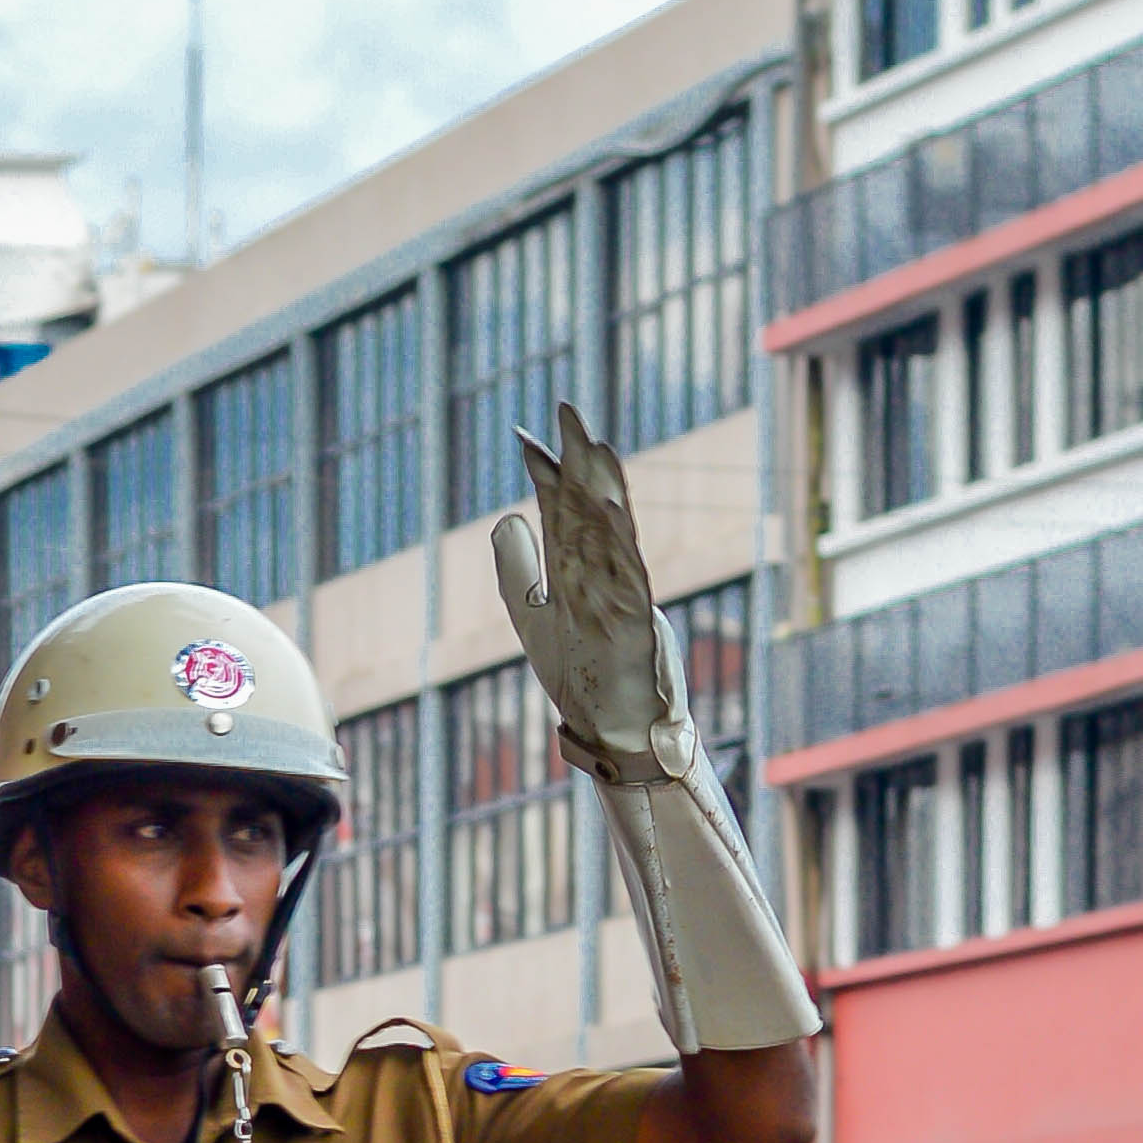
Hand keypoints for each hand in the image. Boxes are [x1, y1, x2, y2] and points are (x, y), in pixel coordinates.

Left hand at [491, 401, 694, 780]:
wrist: (613, 730)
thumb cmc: (582, 674)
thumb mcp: (534, 616)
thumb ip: (518, 570)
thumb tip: (506, 517)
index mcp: (578, 573)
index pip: (561, 513)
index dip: (545, 476)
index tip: (526, 439)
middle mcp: (602, 576)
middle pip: (588, 510)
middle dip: (577, 462)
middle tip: (567, 412)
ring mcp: (622, 598)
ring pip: (611, 534)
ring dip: (604, 488)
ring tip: (595, 446)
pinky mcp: (636, 626)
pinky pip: (630, 576)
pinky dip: (622, 542)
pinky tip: (616, 510)